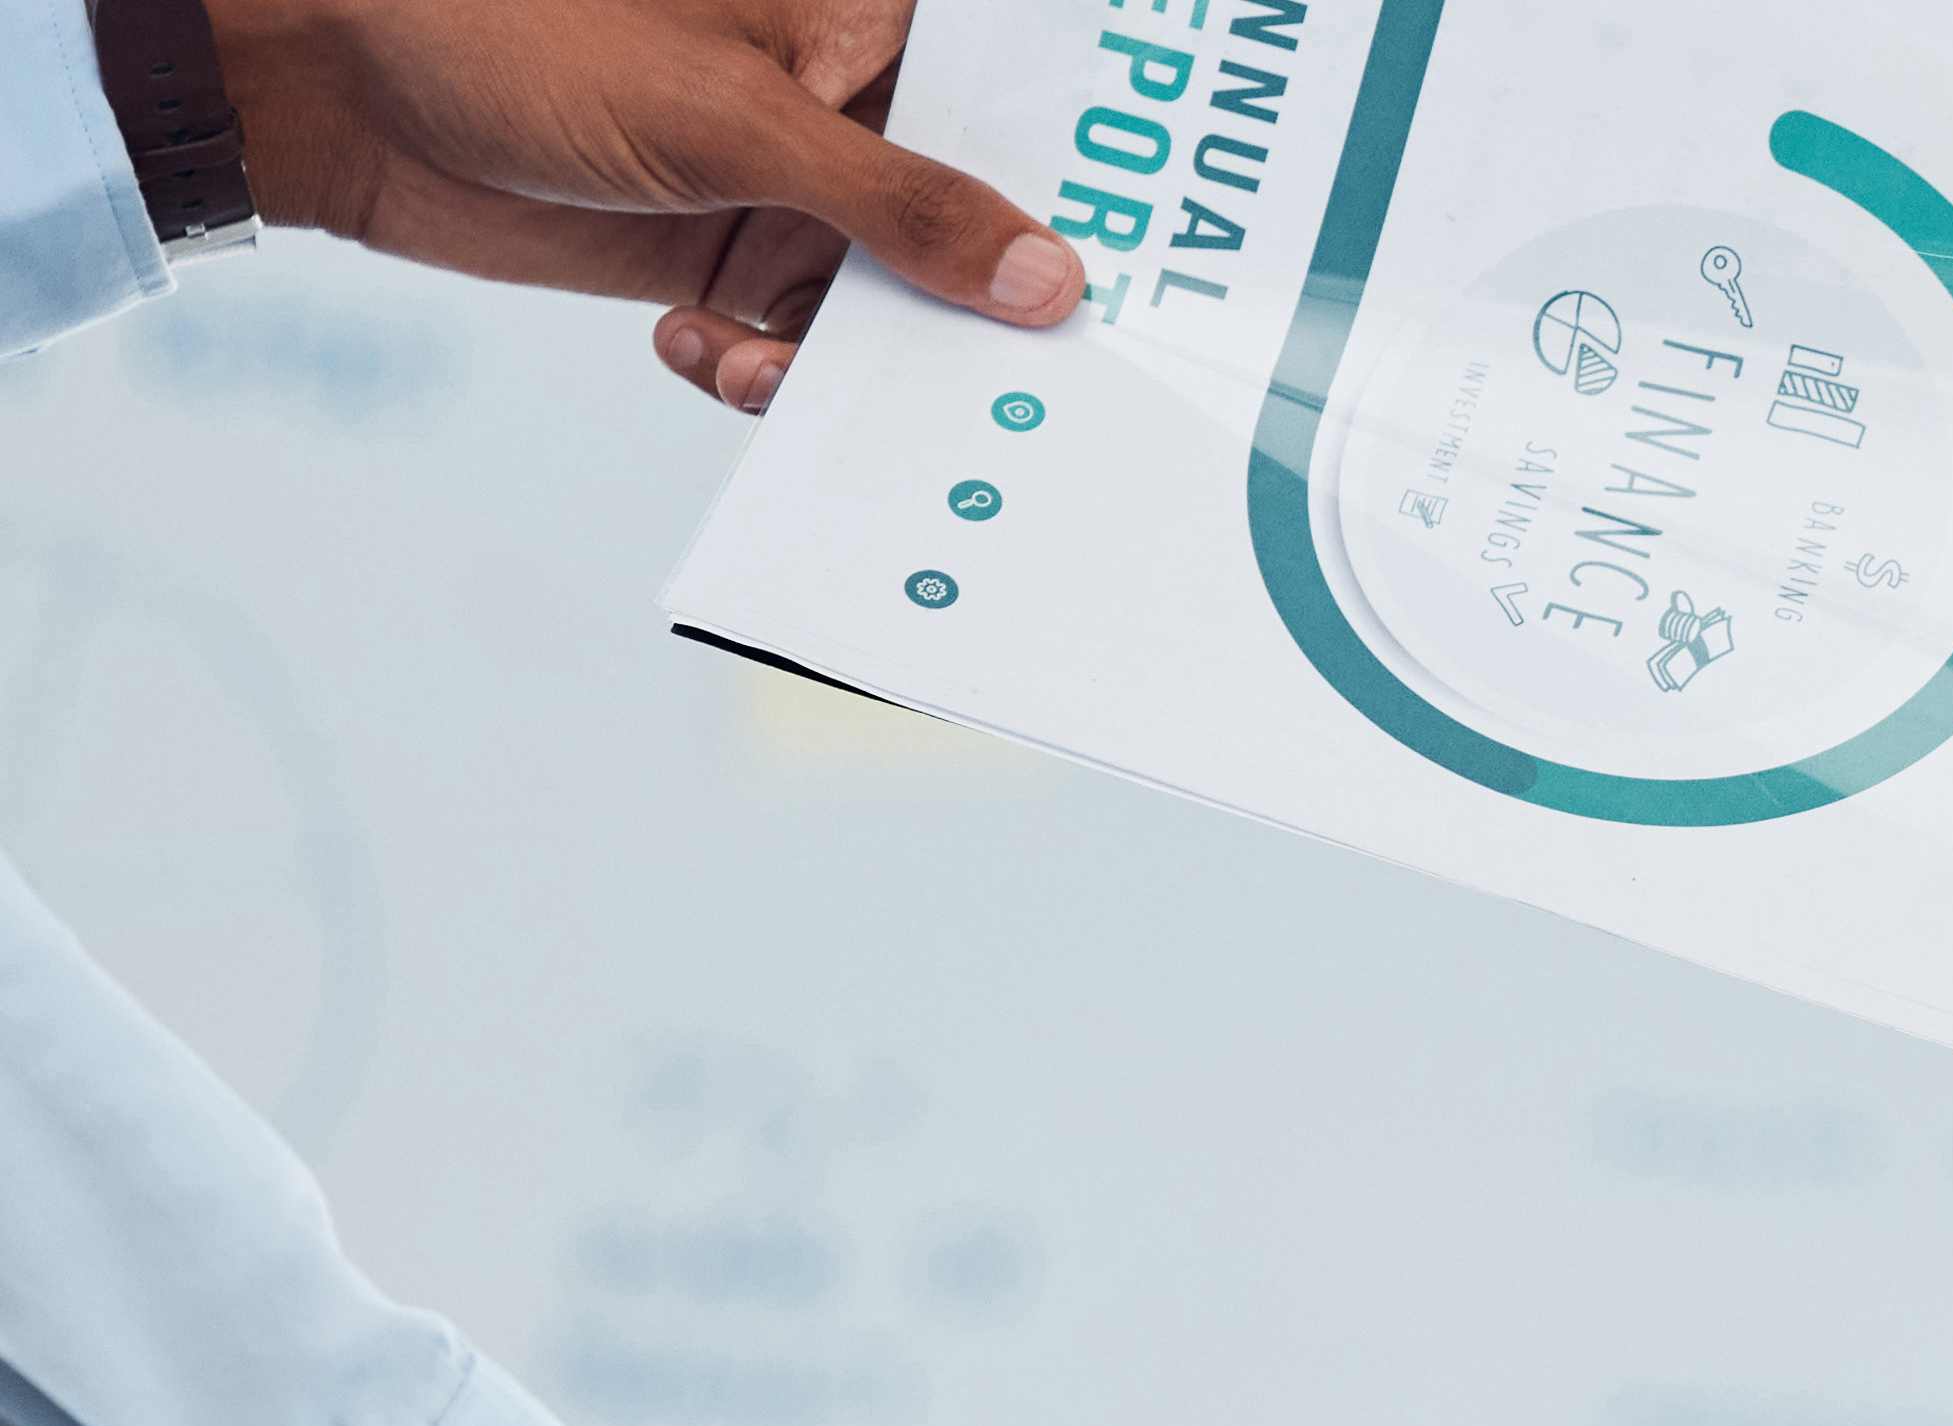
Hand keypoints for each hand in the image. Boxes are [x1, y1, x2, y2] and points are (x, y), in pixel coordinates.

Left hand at [201, 0, 1080, 411]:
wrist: (338, 92)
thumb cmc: (519, 35)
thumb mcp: (731, 120)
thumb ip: (897, 204)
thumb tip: (1047, 281)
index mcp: (875, 27)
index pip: (1025, 108)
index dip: (1086, 193)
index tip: (1135, 280)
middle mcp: (852, 111)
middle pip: (978, 230)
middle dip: (980, 313)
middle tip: (1002, 383)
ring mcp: (790, 191)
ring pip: (892, 307)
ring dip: (855, 363)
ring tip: (783, 370)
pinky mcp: (724, 260)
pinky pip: (801, 346)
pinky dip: (768, 377)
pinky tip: (701, 351)